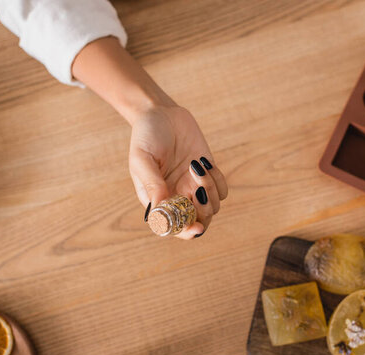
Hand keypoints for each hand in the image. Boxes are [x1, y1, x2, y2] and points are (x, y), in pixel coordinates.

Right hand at [71, 37, 226, 237]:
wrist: (160, 113)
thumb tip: (161, 209)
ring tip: (195, 166)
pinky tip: (203, 163)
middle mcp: (178, 197)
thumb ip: (152, 183)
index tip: (195, 227)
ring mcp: (194, 186)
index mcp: (159, 200)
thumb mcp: (142, 158)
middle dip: (203, 210)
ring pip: (213, 206)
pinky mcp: (208, 174)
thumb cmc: (145, 136)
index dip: (187, 232)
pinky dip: (218, 180)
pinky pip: (222, 189)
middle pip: (199, 221)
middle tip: (198, 189)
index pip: (175, 227)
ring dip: (210, 190)